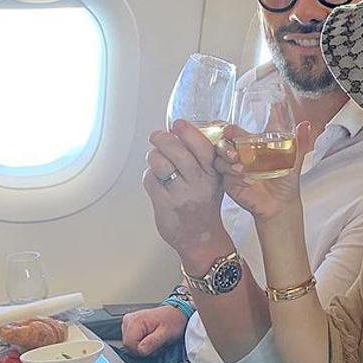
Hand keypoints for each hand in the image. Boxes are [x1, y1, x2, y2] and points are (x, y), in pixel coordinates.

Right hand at [121, 304, 187, 356]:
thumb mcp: (166, 334)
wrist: (176, 314)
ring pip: (129, 345)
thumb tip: (140, 350)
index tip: (154, 347)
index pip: (129, 345)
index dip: (141, 351)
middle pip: (128, 346)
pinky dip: (140, 343)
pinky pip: (131, 342)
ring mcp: (128, 323)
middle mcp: (129, 320)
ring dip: (141, 347)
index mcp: (135, 320)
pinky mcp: (130, 326)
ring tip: (154, 340)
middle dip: (142, 349)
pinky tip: (149, 339)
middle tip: (156, 344)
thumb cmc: (173, 321)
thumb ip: (152, 343)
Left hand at [142, 120, 230, 259]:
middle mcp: (199, 183)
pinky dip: (150, 176)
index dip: (188, 132)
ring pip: (160, 162)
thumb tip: (178, 132)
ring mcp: (181, 194)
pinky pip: (150, 179)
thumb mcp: (213, 180)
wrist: (201, 238)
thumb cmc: (204, 204)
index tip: (178, 124)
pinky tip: (156, 180)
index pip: (202, 146)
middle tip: (156, 136)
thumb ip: (202, 159)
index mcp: (213, 174)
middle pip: (176, 151)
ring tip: (156, 159)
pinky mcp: (165, 204)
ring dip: (154, 156)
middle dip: (162, 138)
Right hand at [215, 121, 314, 222]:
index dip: (230, 130)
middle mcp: (240, 154)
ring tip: (240, 168)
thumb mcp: (294, 158)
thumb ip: (299, 142)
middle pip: (223, 143)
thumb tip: (305, 125)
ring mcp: (232, 168)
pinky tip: (247, 180)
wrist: (280, 203)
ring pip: (219, 159)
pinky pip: (224, 175)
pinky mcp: (229, 182)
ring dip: (227, 161)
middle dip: (225, 146)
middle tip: (235, 153)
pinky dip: (233, 176)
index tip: (230, 131)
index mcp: (252, 145)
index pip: (236, 132)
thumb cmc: (285, 179)